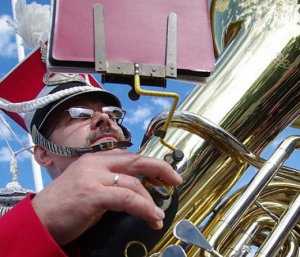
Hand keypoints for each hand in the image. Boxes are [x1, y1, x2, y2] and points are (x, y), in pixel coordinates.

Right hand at [32, 150, 181, 244]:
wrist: (38, 219)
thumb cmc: (65, 204)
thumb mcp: (89, 184)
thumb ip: (109, 181)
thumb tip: (134, 187)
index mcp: (96, 159)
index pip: (130, 156)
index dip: (150, 164)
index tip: (164, 173)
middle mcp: (96, 163)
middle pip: (136, 160)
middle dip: (160, 168)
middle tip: (176, 179)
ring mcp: (94, 176)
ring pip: (133, 183)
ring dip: (150, 200)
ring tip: (158, 215)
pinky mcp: (92, 193)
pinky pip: (126, 198)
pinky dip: (143, 207)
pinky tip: (152, 217)